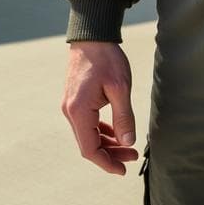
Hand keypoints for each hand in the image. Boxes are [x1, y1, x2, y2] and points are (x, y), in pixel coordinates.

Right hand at [61, 41, 138, 174]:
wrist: (92, 35)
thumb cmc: (107, 58)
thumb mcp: (120, 87)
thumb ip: (123, 117)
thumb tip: (128, 142)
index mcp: (79, 111)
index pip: (89, 149)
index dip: (106, 163)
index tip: (123, 169)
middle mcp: (70, 112)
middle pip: (89, 144)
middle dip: (111, 154)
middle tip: (133, 157)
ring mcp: (71, 106)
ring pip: (88, 134)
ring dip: (107, 143)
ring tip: (128, 147)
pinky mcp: (75, 99)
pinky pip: (88, 123)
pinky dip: (101, 131)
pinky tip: (116, 132)